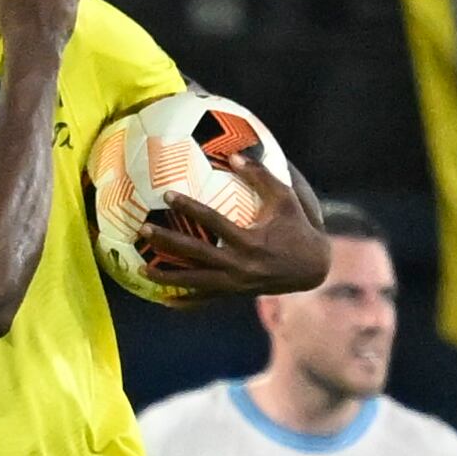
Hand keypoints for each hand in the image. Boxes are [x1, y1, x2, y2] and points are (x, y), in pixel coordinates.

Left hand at [135, 153, 325, 296]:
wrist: (313, 268)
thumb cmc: (297, 227)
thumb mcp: (284, 199)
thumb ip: (260, 176)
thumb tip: (234, 154)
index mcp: (250, 241)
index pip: (213, 223)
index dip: (190, 208)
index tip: (167, 196)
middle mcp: (240, 265)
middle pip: (197, 255)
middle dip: (169, 243)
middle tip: (144, 230)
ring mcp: (236, 284)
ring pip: (196, 282)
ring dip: (169, 276)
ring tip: (143, 268)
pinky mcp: (236, 294)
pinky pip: (207, 300)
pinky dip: (186, 302)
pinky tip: (164, 300)